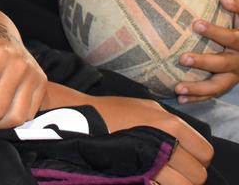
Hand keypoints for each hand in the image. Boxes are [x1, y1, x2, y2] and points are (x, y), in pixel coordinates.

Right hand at [87, 94, 211, 184]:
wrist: (79, 119)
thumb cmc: (112, 111)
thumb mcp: (146, 106)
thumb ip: (171, 122)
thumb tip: (188, 140)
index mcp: (172, 125)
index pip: (205, 153)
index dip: (197, 159)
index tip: (186, 159)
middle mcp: (166, 143)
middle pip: (197, 174)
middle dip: (188, 175)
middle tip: (173, 171)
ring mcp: (152, 162)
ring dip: (173, 182)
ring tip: (160, 176)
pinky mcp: (138, 174)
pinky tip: (148, 178)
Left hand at [175, 0, 238, 102]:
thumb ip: (238, 5)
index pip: (232, 38)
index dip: (216, 32)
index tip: (196, 23)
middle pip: (223, 64)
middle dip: (203, 62)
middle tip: (182, 58)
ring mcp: (235, 75)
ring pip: (218, 85)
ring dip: (198, 88)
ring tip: (177, 88)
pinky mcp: (227, 83)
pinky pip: (213, 93)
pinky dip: (198, 97)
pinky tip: (181, 99)